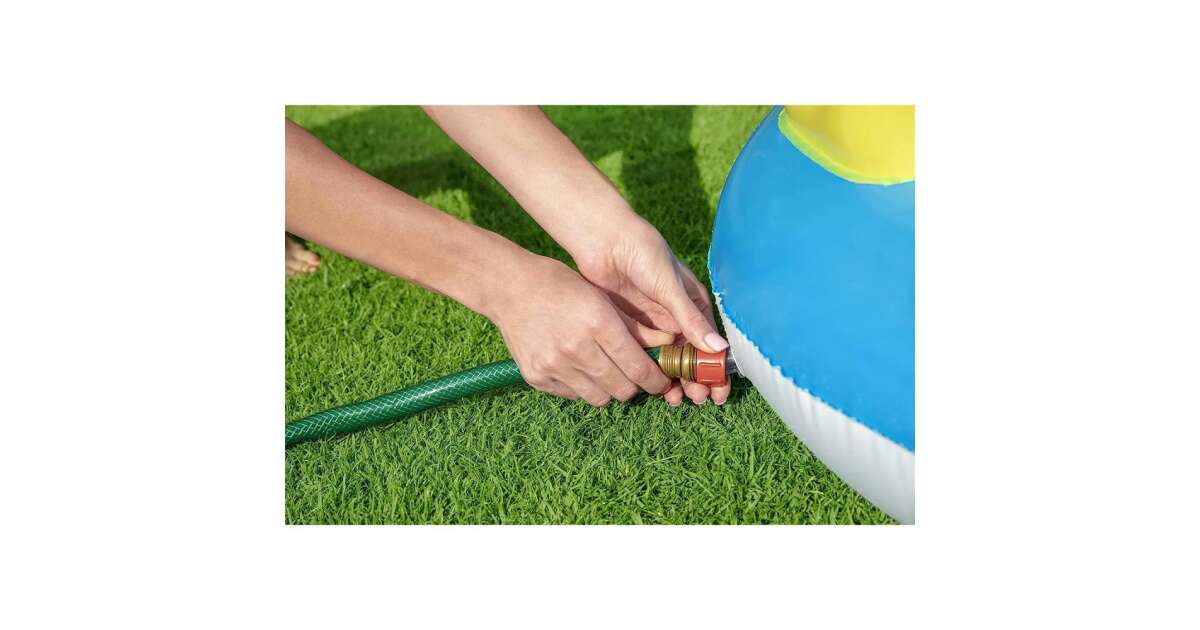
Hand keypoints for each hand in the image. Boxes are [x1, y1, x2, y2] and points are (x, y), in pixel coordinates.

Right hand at [488, 254, 674, 405]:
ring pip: (599, 398)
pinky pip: (573, 395)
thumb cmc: (560, 286)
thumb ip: (636, 327)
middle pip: (622, 389)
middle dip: (636, 386)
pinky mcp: (537, 377)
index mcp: (598, 323)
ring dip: (609, 389)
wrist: (509, 289)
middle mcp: (576, 348)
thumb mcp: (601, 297)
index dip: (656, 380)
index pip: (638, 368)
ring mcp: (554, 366)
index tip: (662, 381)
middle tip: (636, 376)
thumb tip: (669, 345)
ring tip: (607, 371)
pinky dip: (582, 387)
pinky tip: (579, 367)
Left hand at [573, 216, 730, 405]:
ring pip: (667, 361)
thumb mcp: (670, 287)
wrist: (603, 239)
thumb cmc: (644, 253)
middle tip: (695, 399)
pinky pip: (642, 354)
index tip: (718, 392)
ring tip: (672, 398)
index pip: (710, 343)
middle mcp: (675, 317)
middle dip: (695, 380)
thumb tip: (719, 349)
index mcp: (693, 304)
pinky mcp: (629, 327)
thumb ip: (691, 319)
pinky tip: (649, 386)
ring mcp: (652, 324)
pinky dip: (648, 371)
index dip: (715, 369)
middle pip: (690, 358)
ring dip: (672, 381)